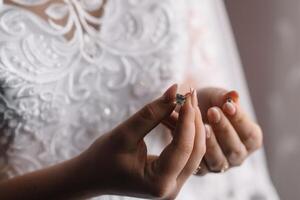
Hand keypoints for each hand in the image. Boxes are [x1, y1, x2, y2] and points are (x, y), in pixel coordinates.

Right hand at [76, 84, 205, 198]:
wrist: (91, 177)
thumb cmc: (102, 158)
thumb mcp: (124, 133)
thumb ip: (151, 113)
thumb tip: (174, 90)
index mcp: (158, 183)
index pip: (183, 146)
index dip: (187, 118)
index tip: (187, 94)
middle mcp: (170, 189)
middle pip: (195, 150)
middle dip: (193, 120)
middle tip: (188, 94)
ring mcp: (173, 185)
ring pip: (193, 150)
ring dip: (187, 125)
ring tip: (175, 103)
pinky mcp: (171, 177)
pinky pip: (184, 152)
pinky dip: (181, 132)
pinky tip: (170, 116)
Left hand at [163, 87, 262, 174]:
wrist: (188, 110)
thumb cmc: (208, 102)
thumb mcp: (216, 97)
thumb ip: (224, 97)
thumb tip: (234, 95)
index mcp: (249, 139)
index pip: (251, 134)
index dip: (240, 120)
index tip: (227, 105)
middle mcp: (237, 155)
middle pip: (235, 150)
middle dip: (224, 129)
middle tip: (212, 111)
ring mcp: (219, 164)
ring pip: (218, 161)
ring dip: (210, 143)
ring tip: (202, 126)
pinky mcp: (202, 169)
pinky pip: (200, 166)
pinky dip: (195, 152)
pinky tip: (189, 137)